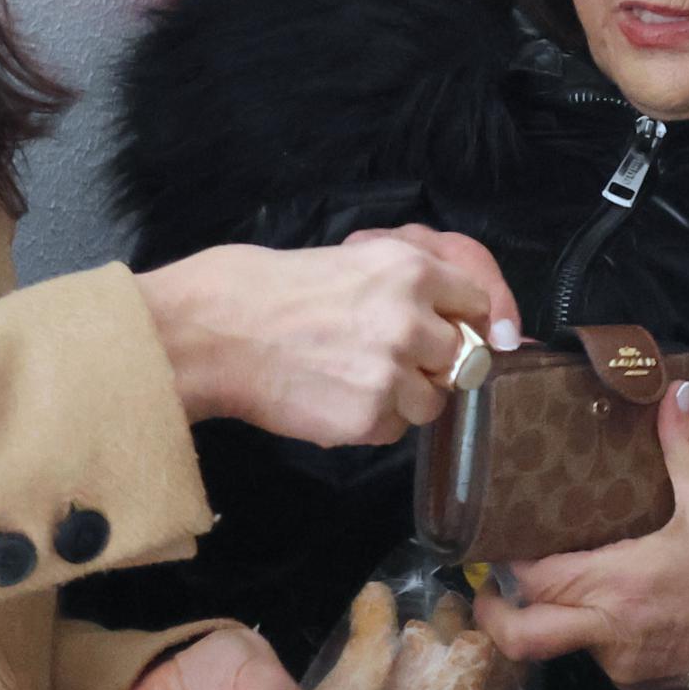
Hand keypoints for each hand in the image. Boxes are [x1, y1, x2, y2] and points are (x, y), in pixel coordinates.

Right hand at [137, 225, 518, 446]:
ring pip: (434, 400)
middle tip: (388, 360)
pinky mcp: (370, 417)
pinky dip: (371, 422)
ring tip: (355, 382)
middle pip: (464, 358)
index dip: (460, 321)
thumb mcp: (352, 260)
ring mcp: (394, 373)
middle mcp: (413, 321)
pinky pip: (395, 429)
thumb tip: (449, 315)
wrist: (211, 333)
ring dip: (405, 398)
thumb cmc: (267, 288)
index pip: (477, 304)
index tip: (444, 332)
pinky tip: (334, 400)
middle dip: (432, 363)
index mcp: (412, 271)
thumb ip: (406, 285)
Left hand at [473, 382, 688, 689]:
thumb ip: (685, 447)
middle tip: (492, 587)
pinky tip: (619, 612)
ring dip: (558, 621)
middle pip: (521, 638)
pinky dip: (598, 638)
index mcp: (614, 584)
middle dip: (497, 613)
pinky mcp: (641, 685)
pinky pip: (601, 662)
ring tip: (568, 588)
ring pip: (563, 647)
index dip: (505, 567)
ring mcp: (621, 666)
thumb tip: (671, 390)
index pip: (532, 581)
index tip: (498, 544)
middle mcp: (606, 633)